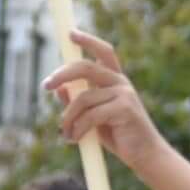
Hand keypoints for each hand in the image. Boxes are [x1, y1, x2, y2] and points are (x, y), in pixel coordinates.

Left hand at [44, 31, 175, 173]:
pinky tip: (75, 139)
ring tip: (65, 134)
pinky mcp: (124, 109)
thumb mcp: (94, 118)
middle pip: (86, 67)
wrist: (145, 156)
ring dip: (68, 118)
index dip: (87, 40)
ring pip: (82, 98)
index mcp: (116, 80)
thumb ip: (79, 102)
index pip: (103, 52)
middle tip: (45, 85)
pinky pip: (90, 116)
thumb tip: (59, 89)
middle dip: (62, 73)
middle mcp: (121, 82)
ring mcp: (124, 94)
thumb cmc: (120, 136)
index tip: (70, 33)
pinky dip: (78, 129)